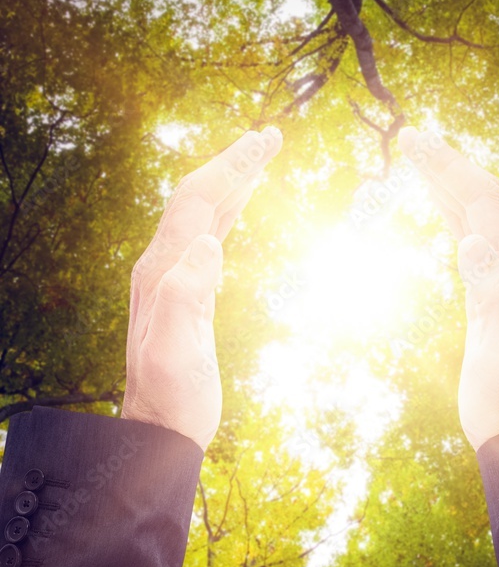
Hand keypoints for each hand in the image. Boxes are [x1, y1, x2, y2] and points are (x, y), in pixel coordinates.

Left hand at [122, 127, 282, 449]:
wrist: (160, 429)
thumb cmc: (173, 397)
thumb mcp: (176, 351)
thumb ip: (185, 295)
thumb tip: (207, 242)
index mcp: (163, 270)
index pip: (197, 203)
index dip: (232, 169)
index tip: (266, 142)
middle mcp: (163, 266)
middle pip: (196, 199)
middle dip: (234, 164)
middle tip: (272, 137)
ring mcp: (172, 279)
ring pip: (202, 216)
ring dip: (231, 183)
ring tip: (261, 160)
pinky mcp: (186, 294)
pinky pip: (206, 239)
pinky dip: (227, 214)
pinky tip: (240, 210)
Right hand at [398, 126, 498, 450]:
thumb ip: (494, 294)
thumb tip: (473, 243)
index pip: (484, 202)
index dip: (449, 169)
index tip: (414, 142)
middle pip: (484, 198)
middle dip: (448, 165)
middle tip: (411, 138)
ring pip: (479, 215)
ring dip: (450, 184)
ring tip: (420, 160)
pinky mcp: (494, 293)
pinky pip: (474, 238)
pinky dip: (454, 214)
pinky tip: (441, 210)